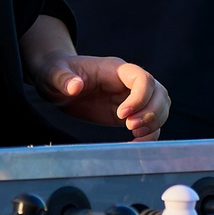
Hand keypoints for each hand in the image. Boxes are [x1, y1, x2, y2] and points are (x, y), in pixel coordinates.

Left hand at [19, 16, 166, 137]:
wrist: (56, 83)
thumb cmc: (56, 73)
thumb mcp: (53, 74)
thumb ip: (64, 78)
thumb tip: (75, 86)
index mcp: (115, 69)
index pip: (143, 79)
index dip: (139, 98)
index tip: (122, 116)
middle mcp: (128, 83)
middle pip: (159, 93)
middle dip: (152, 113)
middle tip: (131, 128)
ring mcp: (130, 98)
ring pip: (160, 107)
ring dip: (154, 123)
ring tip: (135, 137)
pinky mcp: (127, 114)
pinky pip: (149, 123)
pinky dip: (149, 135)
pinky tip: (134, 144)